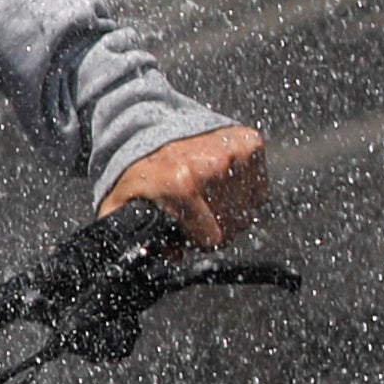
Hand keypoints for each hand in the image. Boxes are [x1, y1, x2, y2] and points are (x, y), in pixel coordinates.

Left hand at [103, 124, 271, 252]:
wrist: (148, 127)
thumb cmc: (140, 169)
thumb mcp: (123, 206)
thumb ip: (137, 240)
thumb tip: (170, 256)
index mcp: (180, 185)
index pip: (213, 239)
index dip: (200, 240)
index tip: (189, 230)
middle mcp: (211, 166)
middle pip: (234, 225)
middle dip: (216, 225)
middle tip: (196, 211)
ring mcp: (234, 152)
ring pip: (249, 208)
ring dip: (231, 208)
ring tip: (206, 195)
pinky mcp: (250, 143)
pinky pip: (259, 187)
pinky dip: (245, 190)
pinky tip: (222, 182)